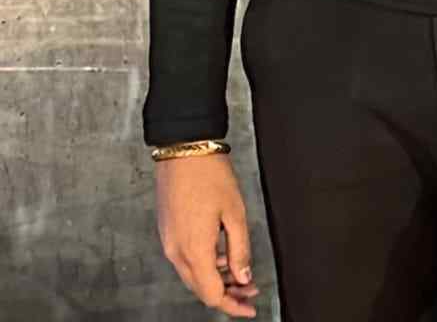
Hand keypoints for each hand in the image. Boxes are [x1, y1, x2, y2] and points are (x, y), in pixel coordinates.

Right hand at [155, 152, 259, 316]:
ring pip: (193, 275)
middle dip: (227, 294)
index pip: (212, 294)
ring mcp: (169, 242)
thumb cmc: (210, 176)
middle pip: (201, 288)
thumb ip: (239, 250)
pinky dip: (204, 264)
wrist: (184, 149)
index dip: (232, 305)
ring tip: (240, 272)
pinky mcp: (167, 231)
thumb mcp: (234, 213)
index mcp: (194, 250)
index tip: (250, 307)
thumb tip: (244, 277)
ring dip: (216, 279)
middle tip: (249, 290)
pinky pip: (185, 259)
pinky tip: (221, 254)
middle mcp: (176, 252)